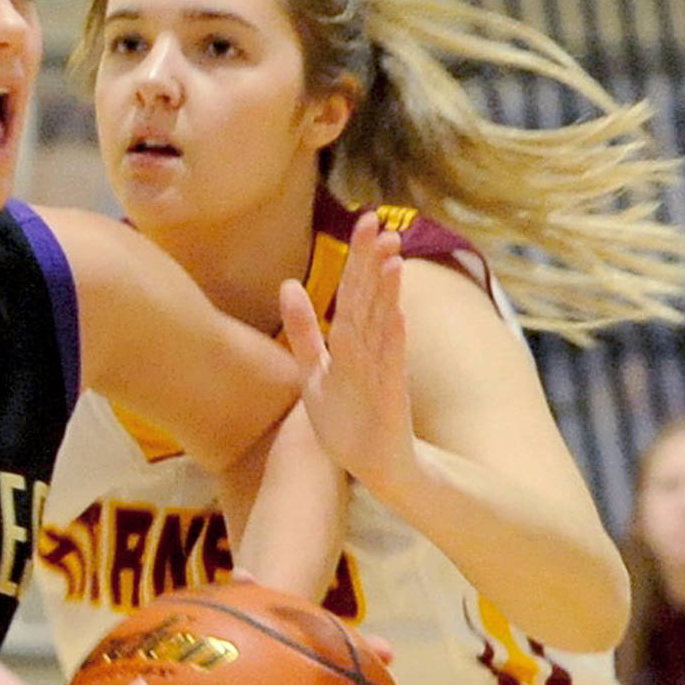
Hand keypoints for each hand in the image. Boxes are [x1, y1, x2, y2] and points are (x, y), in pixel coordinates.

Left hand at [280, 212, 415, 494]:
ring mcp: (382, 373)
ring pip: (382, 327)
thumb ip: (302, 329)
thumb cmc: (347, 417)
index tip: (365, 220)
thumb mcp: (314, 369)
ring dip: (388, 294)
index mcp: (352, 341)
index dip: (359, 257)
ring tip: (394, 259)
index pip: (354, 290)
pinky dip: (394, 344)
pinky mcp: (390, 399)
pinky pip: (391, 368)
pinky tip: (398, 318)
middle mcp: (370, 351)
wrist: (374, 465)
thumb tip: (286, 284)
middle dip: (374, 263)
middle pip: (370, 299)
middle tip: (381, 224)